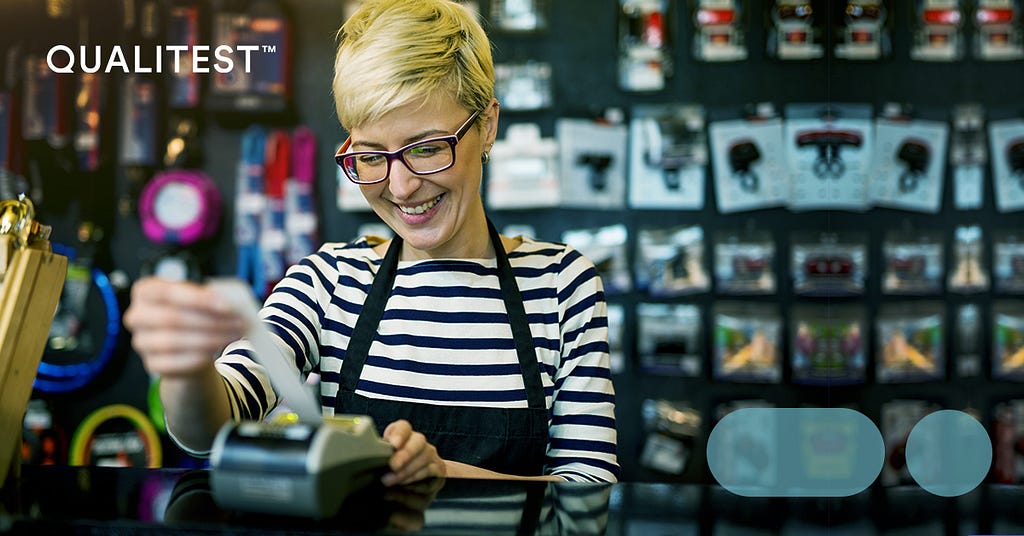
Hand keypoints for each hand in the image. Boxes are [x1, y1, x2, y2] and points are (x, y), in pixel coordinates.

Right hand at [123, 277, 245, 377]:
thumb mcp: (200, 298)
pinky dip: (200, 356)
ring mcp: (141, 342)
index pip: (166, 292)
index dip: (197, 299)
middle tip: (237, 322)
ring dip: (209, 339)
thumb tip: (233, 303)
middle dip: (208, 321)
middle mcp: (137, 316)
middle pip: (170, 318)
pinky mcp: (152, 364)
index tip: (225, 305)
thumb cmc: (194, 314)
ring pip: (173, 341)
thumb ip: (211, 297)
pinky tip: (218, 350)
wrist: (188, 345)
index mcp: (145, 291)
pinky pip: (175, 362)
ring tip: (233, 335)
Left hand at [380, 420, 445, 486]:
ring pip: (425, 458)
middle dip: (405, 454)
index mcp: (403, 435)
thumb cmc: (391, 468)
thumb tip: (369, 455)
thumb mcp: (382, 458)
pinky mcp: (438, 470)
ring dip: (408, 471)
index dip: (399, 434)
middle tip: (392, 466)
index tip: (393, 445)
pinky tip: (404, 488)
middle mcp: (419, 442)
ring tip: (391, 481)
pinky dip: (417, 482)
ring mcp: (431, 455)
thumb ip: (378, 454)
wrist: (413, 481)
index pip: (403, 427)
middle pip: (418, 441)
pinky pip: (432, 474)